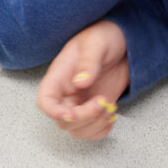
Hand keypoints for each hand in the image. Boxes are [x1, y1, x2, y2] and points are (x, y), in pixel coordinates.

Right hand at [36, 21, 128, 140]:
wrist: (123, 41)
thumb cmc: (102, 36)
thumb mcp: (95, 44)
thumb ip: (87, 63)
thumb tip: (80, 83)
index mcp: (59, 76)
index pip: (45, 101)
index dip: (55, 113)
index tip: (73, 114)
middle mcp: (66, 93)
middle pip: (63, 121)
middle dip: (83, 119)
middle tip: (101, 103)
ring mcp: (81, 102)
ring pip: (77, 130)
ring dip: (94, 126)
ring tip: (109, 109)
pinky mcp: (95, 108)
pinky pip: (91, 130)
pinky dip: (101, 130)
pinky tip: (111, 117)